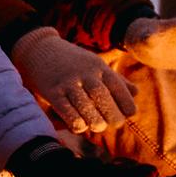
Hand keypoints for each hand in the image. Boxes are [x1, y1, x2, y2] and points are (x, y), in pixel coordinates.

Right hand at [11, 27, 136, 133]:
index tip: (129, 113)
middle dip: (113, 115)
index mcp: (98, 67)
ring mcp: (67, 83)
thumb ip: (115, 79)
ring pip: (85, 106)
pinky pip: (66, 111)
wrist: (39, 50)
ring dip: (95, 121)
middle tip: (115, 123)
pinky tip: (79, 126)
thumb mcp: (95, 64)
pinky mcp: (52, 92)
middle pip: (103, 97)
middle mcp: (84, 73)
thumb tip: (136, 93)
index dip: (127, 103)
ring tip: (98, 126)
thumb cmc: (72, 62)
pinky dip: (76, 123)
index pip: (118, 86)